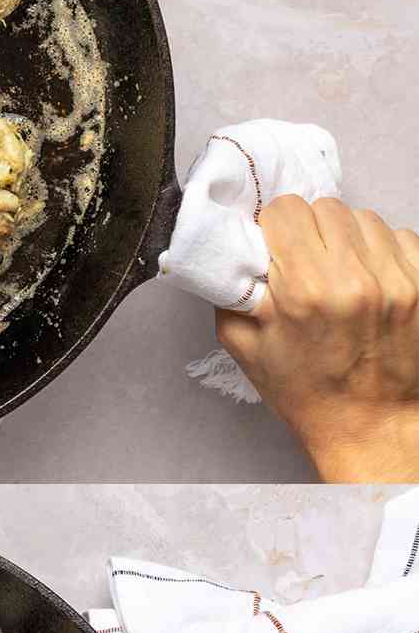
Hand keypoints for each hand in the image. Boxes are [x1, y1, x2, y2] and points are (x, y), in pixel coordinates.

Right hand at [216, 196, 418, 481]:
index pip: (286, 210)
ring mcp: (397, 280)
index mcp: (304, 292)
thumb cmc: (307, 392)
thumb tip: (234, 247)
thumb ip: (232, 290)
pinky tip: (370, 282)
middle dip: (310, 230)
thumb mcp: (244, 346)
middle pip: (325, 207)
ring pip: (364, 217)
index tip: (276, 249)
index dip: (275, 227)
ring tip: (341, 275)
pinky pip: (400, 235)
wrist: (371, 426)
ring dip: (347, 238)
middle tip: (306, 265)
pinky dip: (381, 252)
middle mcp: (355, 280)